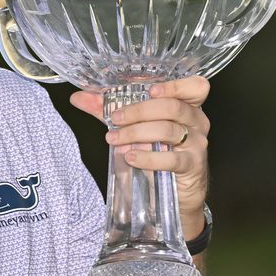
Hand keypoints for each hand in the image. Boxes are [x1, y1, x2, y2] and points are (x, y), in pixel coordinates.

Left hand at [70, 76, 211, 226]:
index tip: (150, 89)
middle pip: (171, 107)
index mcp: (187, 105)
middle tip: (116, 119)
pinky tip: (130, 157)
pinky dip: (147, 158)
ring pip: (167, 130)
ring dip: (135, 134)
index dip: (175, 85)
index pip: (195, 87)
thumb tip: (79, 98)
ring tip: (114, 139)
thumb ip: (110, 110)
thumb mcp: (136, 127)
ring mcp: (197, 143)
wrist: (178, 190)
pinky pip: (170, 158)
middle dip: (139, 111)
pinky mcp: (192, 165)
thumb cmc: (160, 151)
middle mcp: (196, 121)